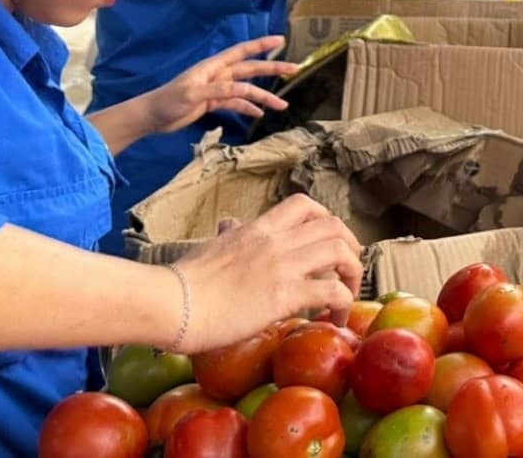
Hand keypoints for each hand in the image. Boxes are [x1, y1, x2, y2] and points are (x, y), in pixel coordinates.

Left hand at [143, 36, 298, 134]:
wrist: (152, 117)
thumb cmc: (168, 101)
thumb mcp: (192, 94)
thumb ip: (217, 89)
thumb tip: (242, 87)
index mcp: (213, 67)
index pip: (242, 52)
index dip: (261, 45)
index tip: (280, 40)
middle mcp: (218, 75)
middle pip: (250, 69)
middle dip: (272, 69)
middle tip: (294, 69)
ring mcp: (217, 89)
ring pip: (246, 89)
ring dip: (263, 96)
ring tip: (282, 105)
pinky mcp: (214, 102)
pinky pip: (236, 103)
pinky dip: (248, 108)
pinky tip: (260, 114)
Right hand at [171, 195, 362, 352]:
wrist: (170, 303)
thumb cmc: (182, 281)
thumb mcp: (211, 246)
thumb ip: (228, 236)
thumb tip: (229, 225)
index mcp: (258, 228)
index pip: (305, 205)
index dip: (326, 220)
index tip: (327, 242)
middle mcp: (276, 240)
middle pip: (334, 226)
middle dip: (350, 247)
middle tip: (346, 270)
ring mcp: (283, 266)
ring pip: (341, 252)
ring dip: (353, 274)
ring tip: (346, 296)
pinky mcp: (284, 296)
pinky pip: (332, 291)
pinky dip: (342, 303)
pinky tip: (333, 319)